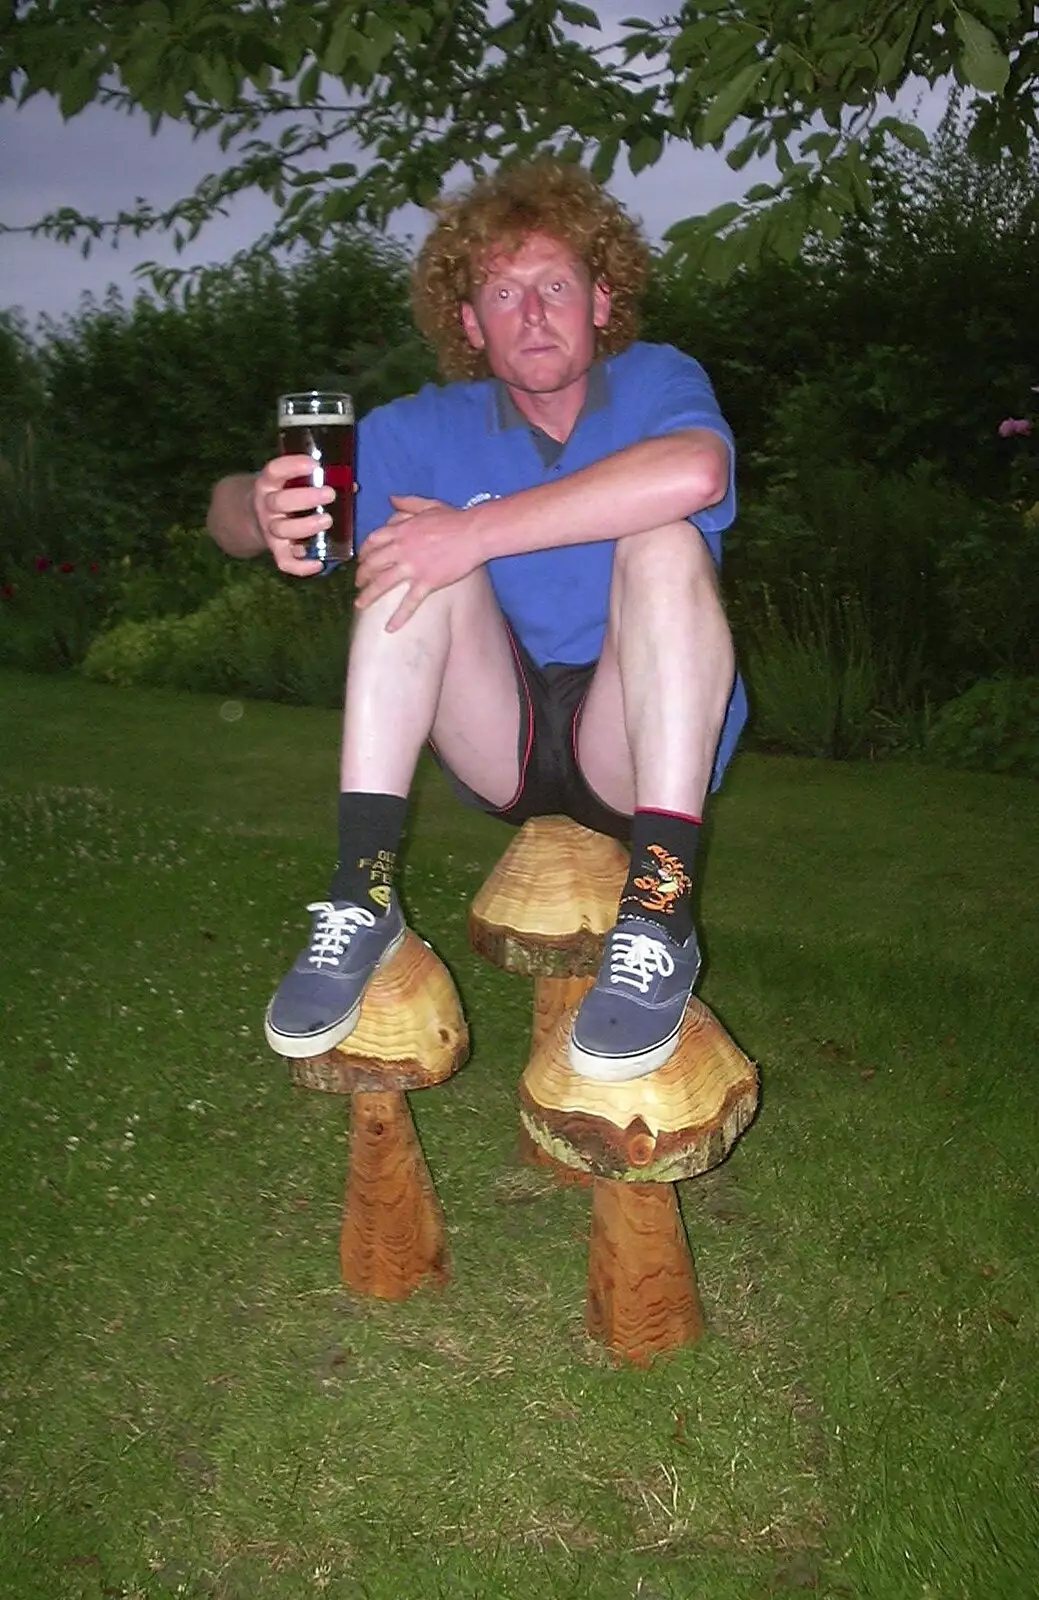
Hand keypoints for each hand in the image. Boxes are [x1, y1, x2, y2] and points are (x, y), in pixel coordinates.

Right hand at [251, 454, 334, 576]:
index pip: (275, 470)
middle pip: (280, 502)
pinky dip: (301, 566)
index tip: (314, 465)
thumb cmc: (288, 494)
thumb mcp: (294, 482)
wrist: (259, 518)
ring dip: (305, 526)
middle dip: (305, 498)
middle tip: (330, 495)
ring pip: (282, 530)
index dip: (293, 466)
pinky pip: (284, 562)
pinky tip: (319, 563)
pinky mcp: (276, 551)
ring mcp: (270, 529)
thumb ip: (319, 480)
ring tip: (328, 521)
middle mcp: (266, 505)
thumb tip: (352, 485)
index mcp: (270, 483)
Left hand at [355, 495, 483, 628]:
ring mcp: (413, 567)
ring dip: (368, 595)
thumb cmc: (454, 519)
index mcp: (400, 530)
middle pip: (372, 564)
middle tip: (358, 584)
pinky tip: (389, 628)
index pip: (372, 542)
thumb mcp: (428, 505)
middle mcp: (401, 549)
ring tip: (359, 604)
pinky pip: (409, 602)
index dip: (363, 553)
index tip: (361, 560)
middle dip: (361, 575)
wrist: (473, 533)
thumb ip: (408, 503)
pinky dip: (399, 617)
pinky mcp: (427, 582)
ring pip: (383, 584)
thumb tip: (392, 499)